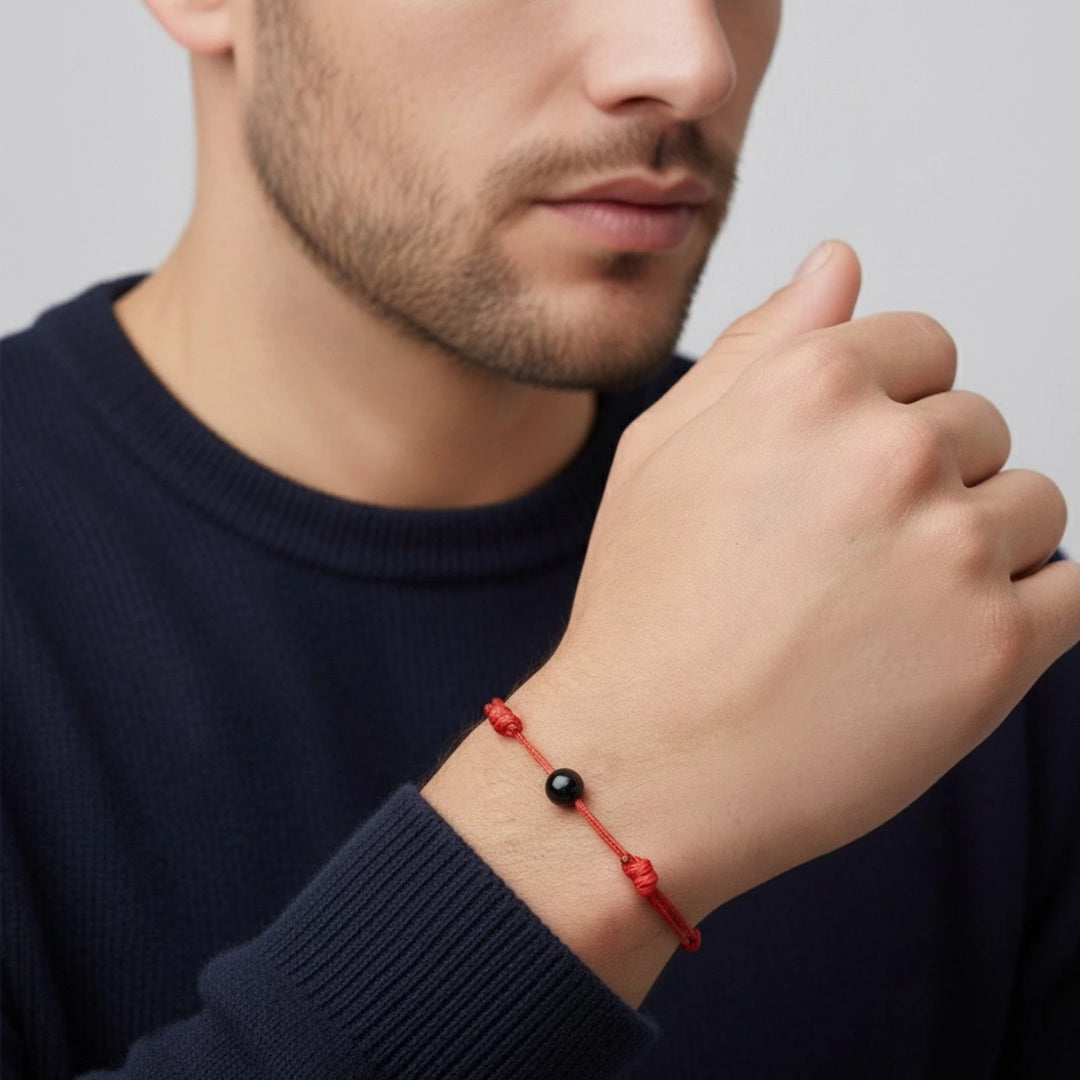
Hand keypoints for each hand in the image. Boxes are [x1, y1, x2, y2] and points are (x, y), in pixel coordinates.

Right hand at [512, 240, 1079, 925]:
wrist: (647, 764)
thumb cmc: (645, 610)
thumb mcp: (664, 452)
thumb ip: (759, 345)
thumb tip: (839, 262)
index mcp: (809, 384)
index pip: (922, 346)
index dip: (881, 412)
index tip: (835, 482)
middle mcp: (893, 449)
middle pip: (978, 425)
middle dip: (924, 481)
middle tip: (838, 563)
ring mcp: (954, 547)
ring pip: (1032, 507)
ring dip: (974, 548)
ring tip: (878, 613)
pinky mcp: (1000, 646)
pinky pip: (1070, 593)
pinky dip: (1018, 615)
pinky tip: (930, 648)